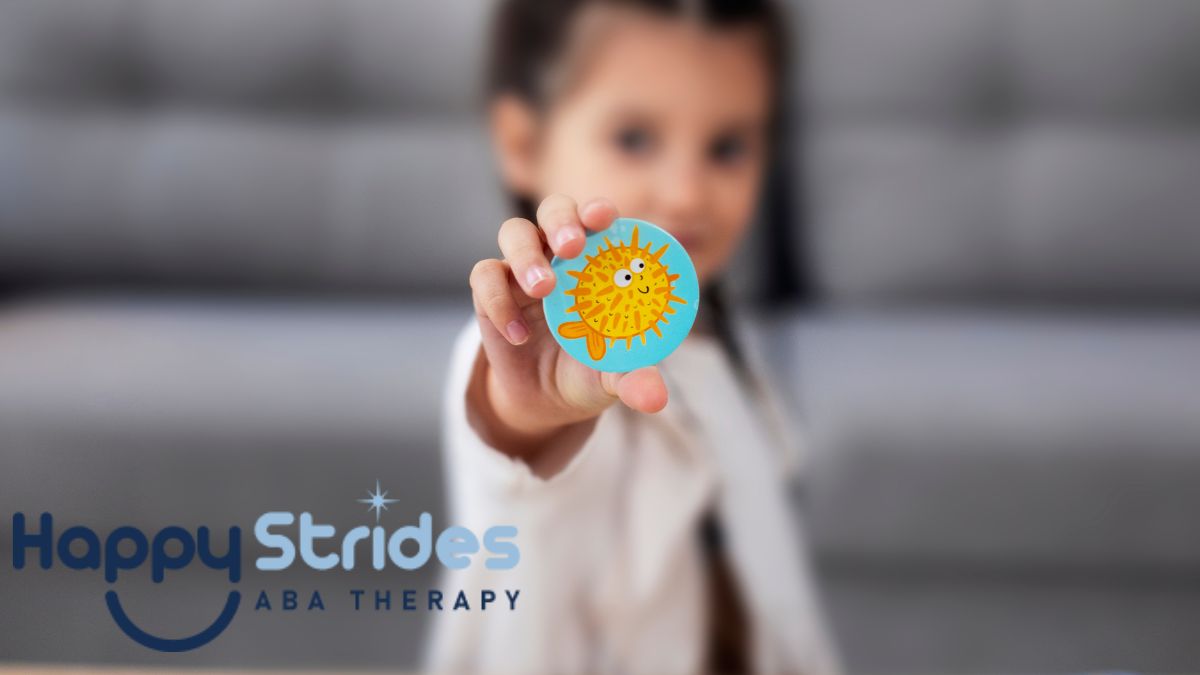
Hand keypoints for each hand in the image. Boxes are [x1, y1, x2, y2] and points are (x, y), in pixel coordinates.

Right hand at [467, 194, 667, 472]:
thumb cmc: (590, 370)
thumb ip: (634, 379)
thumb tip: (655, 400)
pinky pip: (485, 277)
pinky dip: (498, 300)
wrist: (546, 399)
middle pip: (554, 209)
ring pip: (515, 232)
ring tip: (543, 289)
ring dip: (527, 254)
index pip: (599, 219)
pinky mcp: (492, 291)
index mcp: (598, 260)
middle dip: (562, 219)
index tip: (605, 217)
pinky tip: (519, 335)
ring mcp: (523, 269)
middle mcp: (560, 254)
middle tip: (572, 245)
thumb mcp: (614, 377)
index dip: (599, 210)